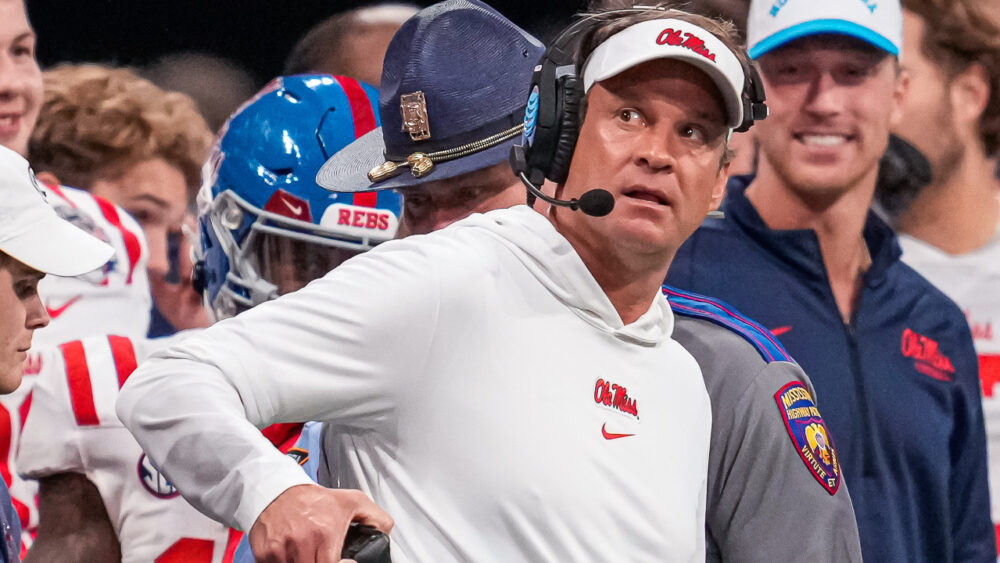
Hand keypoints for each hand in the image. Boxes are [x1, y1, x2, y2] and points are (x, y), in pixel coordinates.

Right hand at [250, 484, 393, 562]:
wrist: (279, 491)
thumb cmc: (315, 499)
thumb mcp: (354, 501)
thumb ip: (376, 518)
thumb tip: (385, 535)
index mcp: (324, 534)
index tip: (343, 561)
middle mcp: (301, 544)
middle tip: (323, 554)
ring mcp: (280, 552)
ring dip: (304, 562)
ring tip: (309, 553)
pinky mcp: (265, 555)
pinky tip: (293, 555)